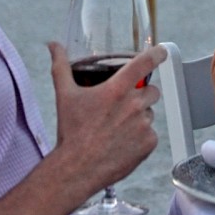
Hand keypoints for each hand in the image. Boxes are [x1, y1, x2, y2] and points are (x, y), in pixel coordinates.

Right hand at [48, 43, 164, 188]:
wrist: (77, 168)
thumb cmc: (72, 131)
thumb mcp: (65, 95)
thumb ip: (61, 66)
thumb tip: (53, 45)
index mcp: (116, 89)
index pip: (144, 63)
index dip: (156, 54)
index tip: (162, 52)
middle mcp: (134, 105)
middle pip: (152, 90)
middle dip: (141, 95)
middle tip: (122, 106)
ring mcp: (143, 125)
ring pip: (150, 113)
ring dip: (139, 117)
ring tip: (117, 128)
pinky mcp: (149, 143)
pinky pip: (151, 134)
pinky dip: (141, 137)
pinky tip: (123, 142)